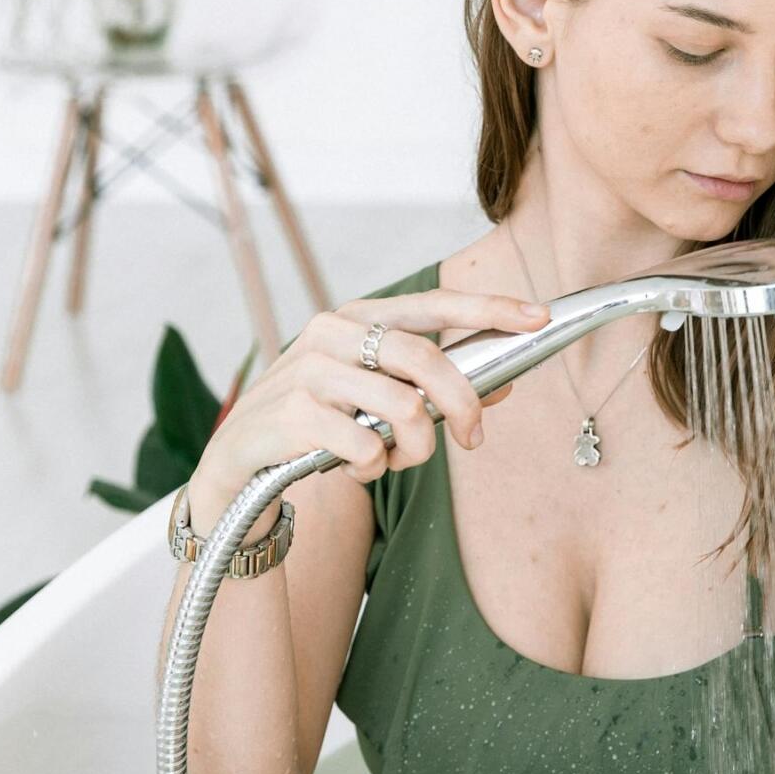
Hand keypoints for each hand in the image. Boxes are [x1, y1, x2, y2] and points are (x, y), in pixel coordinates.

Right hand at [198, 279, 545, 513]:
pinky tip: (356, 469)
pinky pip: (365, 446)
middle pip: (425, 359)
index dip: (488, 308)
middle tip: (475, 439)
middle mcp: (331, 333)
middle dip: (463, 404)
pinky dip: (374, 468)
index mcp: (357, 318)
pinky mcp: (292, 413)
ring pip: (402, 408)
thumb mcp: (373, 398)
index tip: (537, 317)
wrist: (237, 467)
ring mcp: (308, 370)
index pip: (433, 304)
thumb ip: (433, 388)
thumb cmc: (316, 424)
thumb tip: (506, 382)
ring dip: (415, 448)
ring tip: (397, 460)